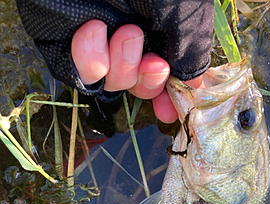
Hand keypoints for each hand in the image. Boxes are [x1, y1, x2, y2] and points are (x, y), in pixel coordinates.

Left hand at [71, 20, 203, 122]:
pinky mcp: (64, 44)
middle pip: (136, 85)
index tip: (169, 113)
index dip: (167, 98)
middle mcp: (128, 39)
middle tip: (154, 64)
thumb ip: (191, 54)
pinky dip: (90, 60)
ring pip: (111, 84)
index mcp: (158, 30)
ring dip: (122, 67)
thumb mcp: (184, 14)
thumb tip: (195, 87)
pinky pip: (79, 74)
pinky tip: (95, 31)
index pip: (163, 76)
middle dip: (148, 82)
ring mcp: (97, 44)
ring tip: (127, 34)